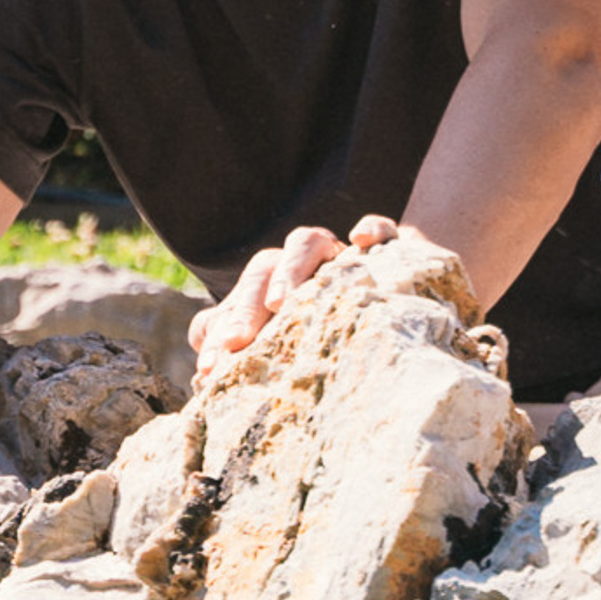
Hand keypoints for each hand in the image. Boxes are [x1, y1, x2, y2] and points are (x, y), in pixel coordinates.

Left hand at [188, 214, 398, 378]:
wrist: (397, 307)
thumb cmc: (331, 335)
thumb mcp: (284, 347)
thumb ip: (243, 346)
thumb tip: (203, 368)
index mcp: (273, 288)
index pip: (238, 300)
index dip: (220, 330)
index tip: (208, 370)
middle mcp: (300, 265)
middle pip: (264, 269)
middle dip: (246, 307)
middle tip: (234, 343)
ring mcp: (340, 254)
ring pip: (307, 242)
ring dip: (291, 268)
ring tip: (281, 303)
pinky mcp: (387, 247)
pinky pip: (381, 229)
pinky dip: (373, 229)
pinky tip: (361, 240)